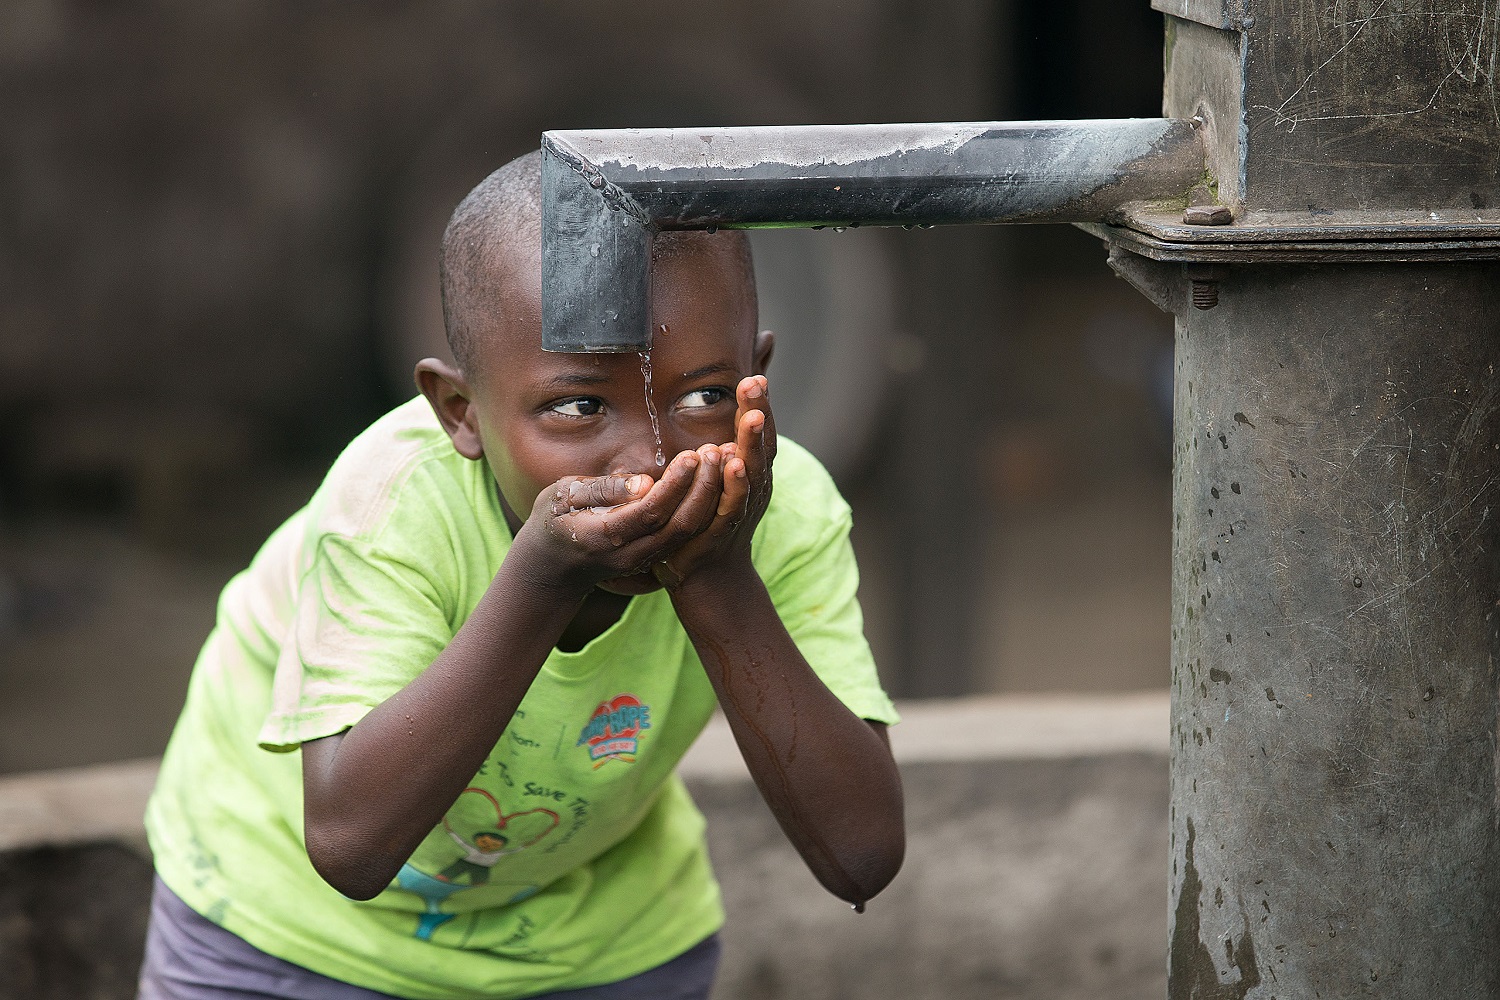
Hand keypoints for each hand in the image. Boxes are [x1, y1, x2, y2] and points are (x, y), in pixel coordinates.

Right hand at [517, 446, 726, 592]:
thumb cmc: (553, 521)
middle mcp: (629, 554)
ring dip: (709, 498)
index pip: (651, 512)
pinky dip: (705, 509)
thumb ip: (602, 490)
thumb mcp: (563, 497)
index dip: (675, 485)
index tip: (692, 456)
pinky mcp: (654, 558)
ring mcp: (643, 561)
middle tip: (716, 452)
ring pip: (687, 534)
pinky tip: (715, 480)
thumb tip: (644, 483)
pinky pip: (685, 536)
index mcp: (604, 536)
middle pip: (678, 525)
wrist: (551, 567)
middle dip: (702, 489)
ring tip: (721, 461)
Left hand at [654, 375, 775, 587]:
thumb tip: (715, 420)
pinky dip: (735, 483)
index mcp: (750, 474)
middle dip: (759, 412)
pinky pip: (733, 505)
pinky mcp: (724, 532)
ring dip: (752, 443)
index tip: (755, 374)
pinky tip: (732, 462)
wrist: (709, 583)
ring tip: (752, 416)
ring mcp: (742, 511)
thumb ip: (717, 450)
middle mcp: (753, 489)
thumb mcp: (713, 484)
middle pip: (761, 446)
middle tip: (755, 382)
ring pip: (753, 472)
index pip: (758, 434)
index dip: (759, 405)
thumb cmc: (708, 526)